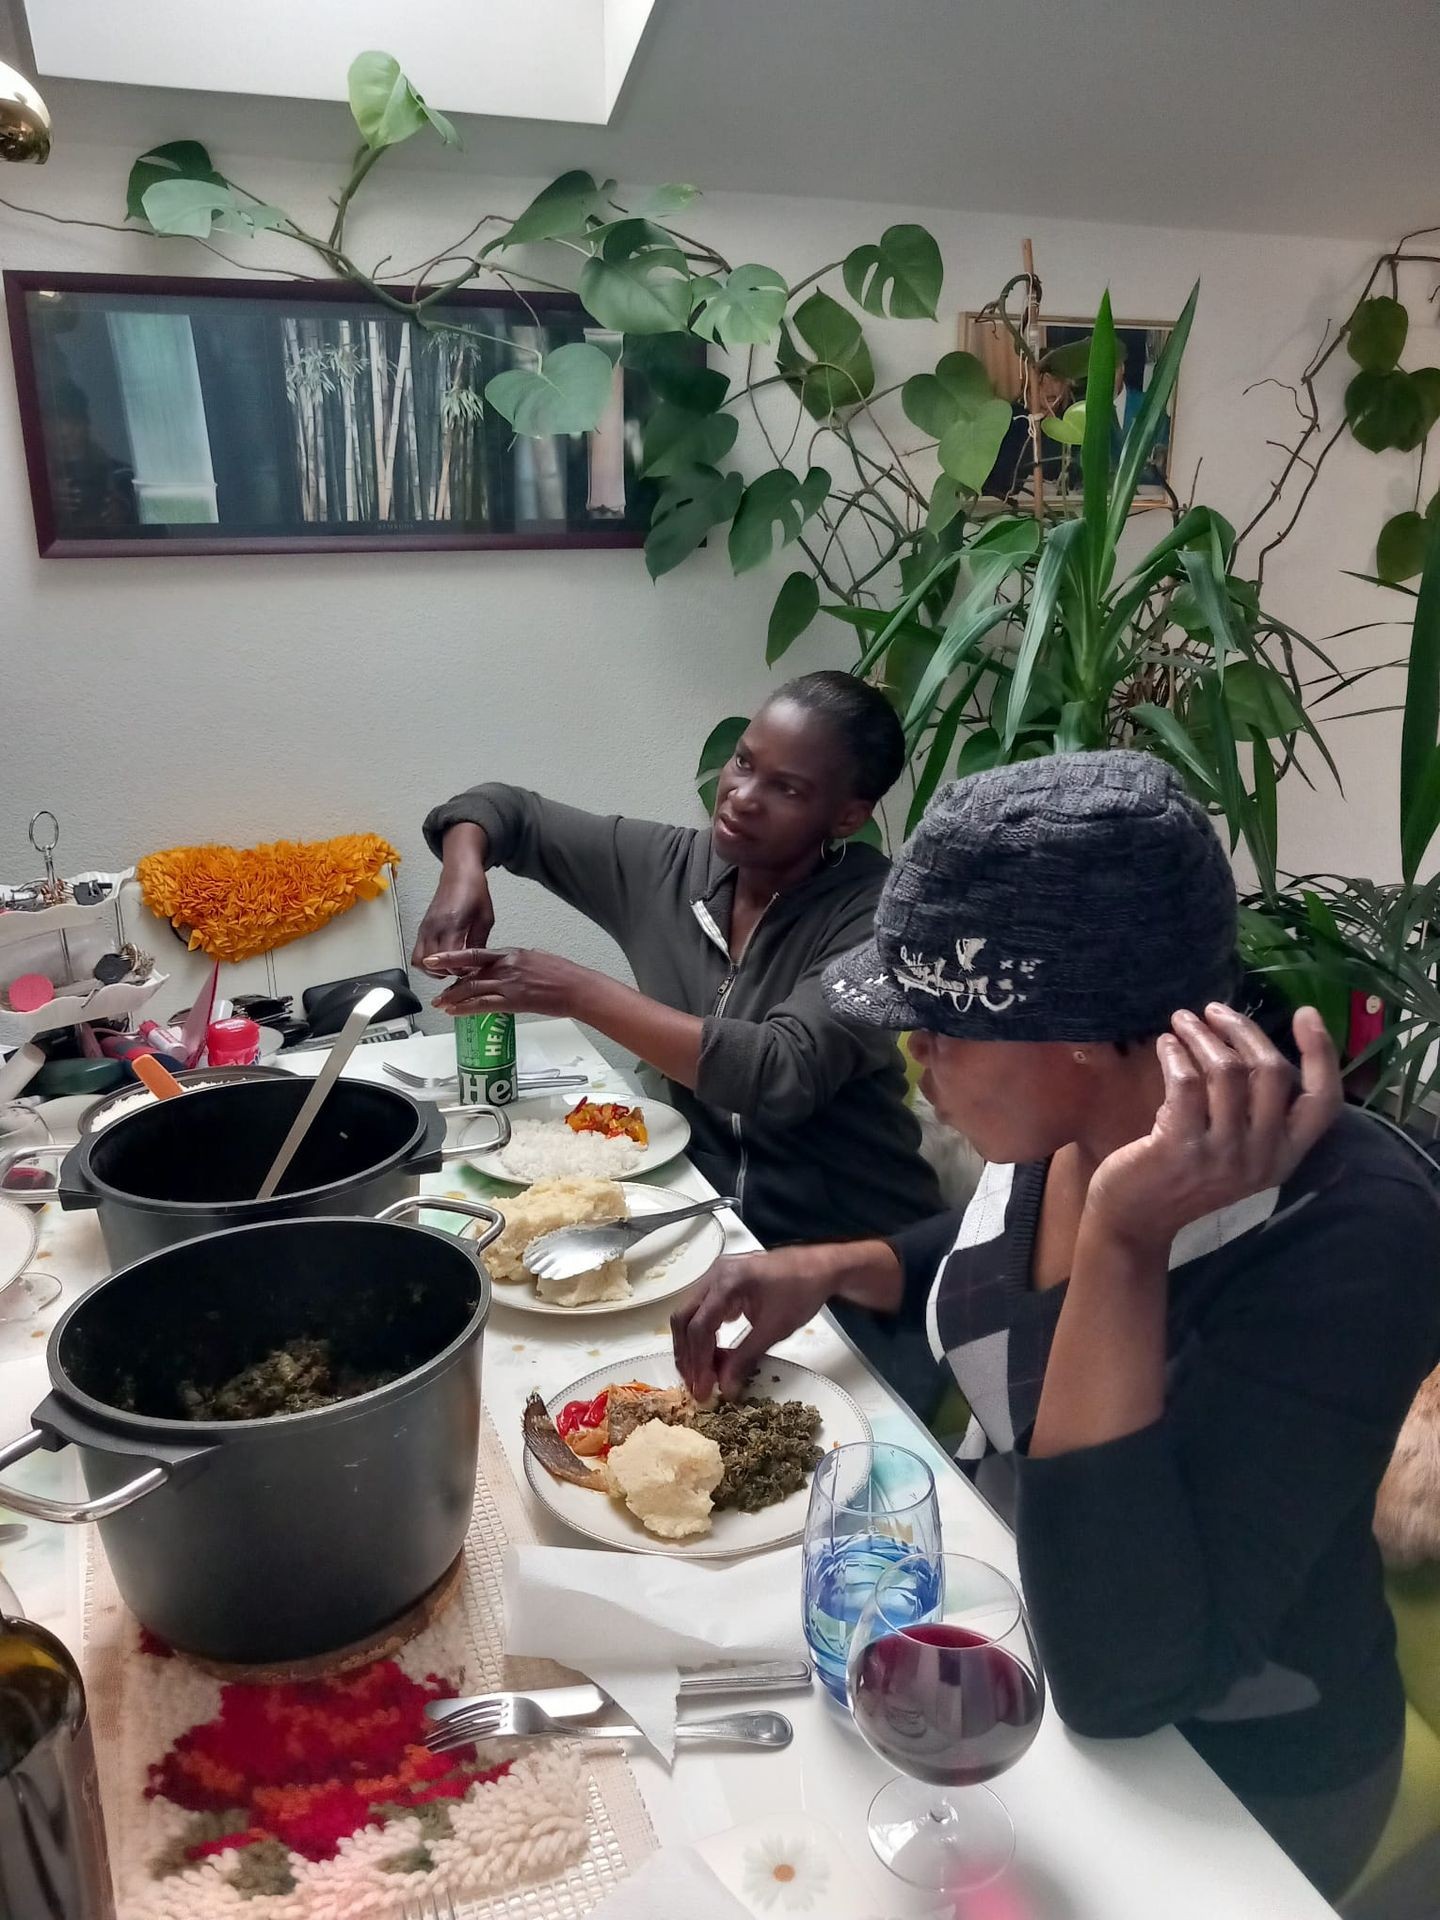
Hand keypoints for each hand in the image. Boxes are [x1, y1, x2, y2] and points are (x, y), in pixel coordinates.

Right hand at [412, 871, 494, 976]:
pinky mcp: (422, 928)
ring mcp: (425, 928)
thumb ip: (479, 943)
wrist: (459, 873)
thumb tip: (475, 963)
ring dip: (433, 969)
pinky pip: (417, 953)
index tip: (470, 969)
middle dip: (447, 972)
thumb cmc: (475, 892)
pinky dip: (427, 961)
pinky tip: (442, 958)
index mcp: (452, 924)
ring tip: (450, 965)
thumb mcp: (486, 919)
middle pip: (431, 964)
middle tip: (460, 969)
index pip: (449, 959)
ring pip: (419, 961)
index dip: (460, 970)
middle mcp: (434, 927)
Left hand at [429, 946, 591, 1018]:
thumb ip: (517, 961)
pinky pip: (484, 1006)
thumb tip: (507, 964)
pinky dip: (466, 1009)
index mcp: (511, 954)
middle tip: (432, 985)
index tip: (436, 959)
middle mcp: (505, 966)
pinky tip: (455, 1012)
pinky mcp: (513, 1002)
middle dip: (447, 979)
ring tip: (439, 1003)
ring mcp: (508, 984)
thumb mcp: (536, 958)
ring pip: (472, 990)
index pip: (475, 954)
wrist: (576, 988)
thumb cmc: (562, 973)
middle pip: (469, 973)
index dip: (452, 957)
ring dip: (453, 997)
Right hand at [671, 1245, 848, 1402]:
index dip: (698, 1361)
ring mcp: (717, 1275)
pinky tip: (711, 1353)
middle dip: (686, 1354)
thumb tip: (726, 1387)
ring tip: (700, 1374)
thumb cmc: (801, 1291)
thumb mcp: (774, 1329)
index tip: (703, 1388)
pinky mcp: (723, 1281)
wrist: (820, 1268)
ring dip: (692, 1345)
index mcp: (726, 1282)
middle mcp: (714, 1274)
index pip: (699, 1327)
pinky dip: (702, 1332)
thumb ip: (745, 1358)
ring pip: (689, 1313)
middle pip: (684, 1319)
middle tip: (695, 1384)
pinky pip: (703, 1308)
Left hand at [1083, 1003, 1341, 1256]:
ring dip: (1202, 1035)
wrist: (1136, 1222)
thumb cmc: (1184, 1176)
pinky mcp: (1180, 1147)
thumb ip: (1253, 1111)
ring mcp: (1222, 1154)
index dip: (1322, 1053)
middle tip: (1213, 1010)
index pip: (1323, 1102)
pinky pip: (1187, 1082)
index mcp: (1284, 1156)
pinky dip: (1176, 1054)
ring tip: (1181, 1021)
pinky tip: (1166, 1046)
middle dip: (1242, 1029)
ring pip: (1228, 1070)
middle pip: (1272, 1071)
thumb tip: (1247, 1042)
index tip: (1307, 1012)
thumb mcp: (1235, 1151)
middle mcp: (1261, 1157)